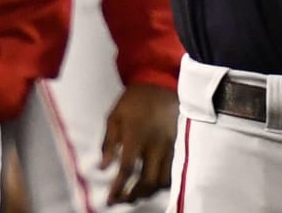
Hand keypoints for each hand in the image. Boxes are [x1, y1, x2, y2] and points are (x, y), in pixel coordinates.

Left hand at [99, 81, 177, 204]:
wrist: (159, 81)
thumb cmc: (133, 100)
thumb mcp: (114, 116)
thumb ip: (108, 144)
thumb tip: (102, 168)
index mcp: (136, 134)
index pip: (126, 169)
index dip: (117, 188)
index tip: (109, 200)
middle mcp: (155, 142)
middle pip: (148, 181)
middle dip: (134, 195)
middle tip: (122, 199)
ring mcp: (170, 144)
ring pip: (163, 180)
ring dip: (149, 191)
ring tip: (137, 193)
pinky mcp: (179, 143)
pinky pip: (174, 170)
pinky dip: (163, 181)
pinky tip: (153, 181)